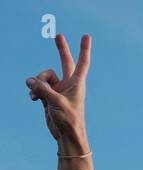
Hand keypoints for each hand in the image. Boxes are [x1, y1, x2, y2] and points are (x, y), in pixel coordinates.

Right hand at [26, 33, 91, 150]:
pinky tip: (33, 99)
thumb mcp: (55, 101)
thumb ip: (41, 88)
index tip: (86, 36)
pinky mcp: (48, 95)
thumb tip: (29, 81)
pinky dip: (33, 91)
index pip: (82, 63)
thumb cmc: (68, 119)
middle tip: (58, 35)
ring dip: (37, 84)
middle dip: (61, 49)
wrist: (66, 134)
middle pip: (64, 62)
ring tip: (36, 95)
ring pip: (43, 77)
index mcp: (76, 83)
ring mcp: (58, 89)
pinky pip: (37, 87)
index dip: (84, 49)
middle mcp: (68, 84)